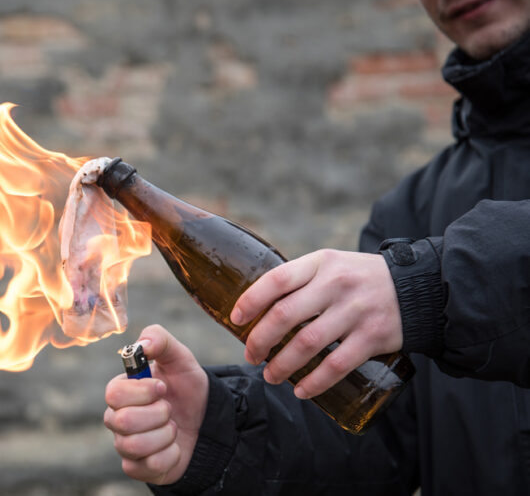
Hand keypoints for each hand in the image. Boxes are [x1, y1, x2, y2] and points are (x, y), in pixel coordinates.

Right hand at [103, 324, 207, 484]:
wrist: (206, 420)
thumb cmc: (186, 387)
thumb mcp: (179, 357)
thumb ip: (159, 339)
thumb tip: (141, 344)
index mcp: (121, 392)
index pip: (113, 393)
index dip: (143, 391)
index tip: (163, 388)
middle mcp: (117, 419)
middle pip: (123, 421)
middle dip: (158, 413)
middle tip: (170, 409)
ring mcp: (125, 445)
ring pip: (134, 445)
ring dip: (166, 434)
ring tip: (173, 427)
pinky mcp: (137, 468)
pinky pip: (149, 466)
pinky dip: (170, 454)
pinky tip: (174, 446)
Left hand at [230, 249, 402, 398]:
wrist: (420, 288)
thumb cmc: (360, 279)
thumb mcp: (331, 266)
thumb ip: (300, 281)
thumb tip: (257, 309)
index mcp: (321, 263)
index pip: (277, 280)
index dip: (251, 300)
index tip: (235, 319)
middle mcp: (336, 284)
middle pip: (285, 315)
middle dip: (260, 340)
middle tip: (251, 355)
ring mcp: (355, 311)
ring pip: (307, 344)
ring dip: (282, 365)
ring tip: (270, 376)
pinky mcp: (373, 337)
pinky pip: (336, 366)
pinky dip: (314, 383)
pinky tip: (301, 390)